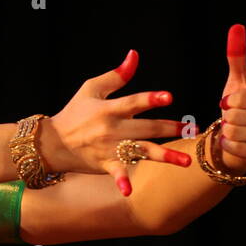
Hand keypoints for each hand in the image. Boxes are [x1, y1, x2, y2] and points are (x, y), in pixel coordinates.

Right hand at [44, 49, 193, 196]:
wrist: (52, 143)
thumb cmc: (74, 113)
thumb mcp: (91, 89)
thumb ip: (116, 75)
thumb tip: (134, 55)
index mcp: (108, 109)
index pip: (133, 102)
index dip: (151, 99)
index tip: (169, 97)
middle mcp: (111, 129)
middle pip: (146, 128)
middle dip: (171, 128)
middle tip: (193, 129)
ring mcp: (109, 148)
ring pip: (141, 151)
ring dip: (164, 157)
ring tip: (186, 162)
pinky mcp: (105, 164)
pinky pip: (116, 173)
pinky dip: (121, 181)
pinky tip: (129, 190)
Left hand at [214, 24, 245, 173]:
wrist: (238, 137)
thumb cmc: (238, 106)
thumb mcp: (237, 81)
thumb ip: (237, 56)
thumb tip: (237, 27)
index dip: (230, 100)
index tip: (227, 102)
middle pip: (239, 115)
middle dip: (228, 117)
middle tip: (232, 118)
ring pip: (237, 132)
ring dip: (227, 131)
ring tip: (233, 129)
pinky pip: (238, 148)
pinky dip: (228, 145)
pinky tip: (230, 141)